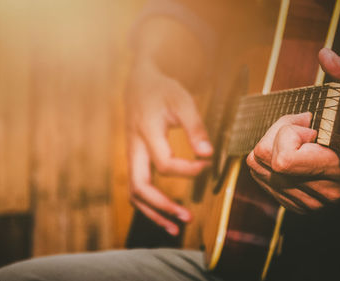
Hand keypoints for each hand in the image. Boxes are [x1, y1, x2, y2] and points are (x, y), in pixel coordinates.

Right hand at [126, 61, 212, 234]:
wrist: (138, 84)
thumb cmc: (162, 91)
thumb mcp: (182, 101)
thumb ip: (196, 127)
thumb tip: (208, 154)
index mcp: (146, 133)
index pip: (165, 164)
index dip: (189, 170)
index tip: (207, 166)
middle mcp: (134, 148)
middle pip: (140, 187)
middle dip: (162, 207)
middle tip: (187, 219)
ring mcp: (131, 156)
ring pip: (134, 193)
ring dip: (154, 213)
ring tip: (175, 229)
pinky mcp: (134, 160)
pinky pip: (136, 187)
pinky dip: (149, 205)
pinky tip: (165, 214)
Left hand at [246, 49, 339, 212]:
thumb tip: (326, 57)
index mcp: (336, 167)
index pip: (283, 160)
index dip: (287, 133)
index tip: (307, 122)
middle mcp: (320, 190)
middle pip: (263, 161)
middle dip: (275, 134)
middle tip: (300, 127)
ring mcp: (308, 201)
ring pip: (257, 169)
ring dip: (271, 147)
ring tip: (298, 140)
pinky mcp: (299, 205)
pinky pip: (262, 180)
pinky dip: (270, 163)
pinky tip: (294, 153)